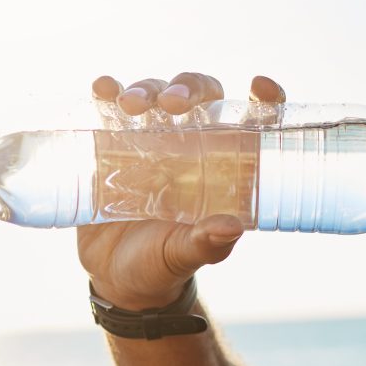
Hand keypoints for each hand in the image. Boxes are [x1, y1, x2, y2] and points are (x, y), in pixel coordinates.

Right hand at [79, 72, 286, 309]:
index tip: (259, 87)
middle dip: (187, 88)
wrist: (118, 278)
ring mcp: (150, 140)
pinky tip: (102, 89)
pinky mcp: (112, 143)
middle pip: (198, 95)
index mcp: (223, 165)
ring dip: (145, 89)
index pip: (252, 120)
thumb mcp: (186, 255)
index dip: (264, 98)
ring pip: (155, 93)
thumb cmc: (164, 264)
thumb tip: (232, 228)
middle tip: (172, 104)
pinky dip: (106, 92)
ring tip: (130, 106)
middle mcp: (190, 143)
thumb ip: (207, 244)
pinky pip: (110, 108)